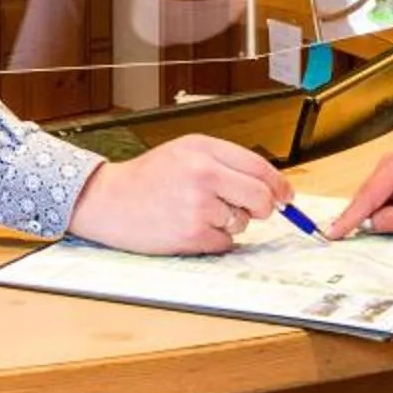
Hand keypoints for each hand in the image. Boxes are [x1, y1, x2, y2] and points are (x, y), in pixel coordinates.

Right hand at [66, 135, 290, 255]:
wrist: (107, 200)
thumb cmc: (146, 178)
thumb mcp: (184, 152)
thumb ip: (224, 163)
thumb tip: (269, 186)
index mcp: (203, 149)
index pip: (259, 167)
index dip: (279, 184)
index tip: (285, 196)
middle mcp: (203, 174)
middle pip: (260, 197)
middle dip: (263, 208)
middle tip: (252, 210)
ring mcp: (197, 206)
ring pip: (241, 222)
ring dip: (229, 223)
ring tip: (197, 213)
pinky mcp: (191, 234)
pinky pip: (225, 243)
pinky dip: (214, 240)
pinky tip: (188, 228)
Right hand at [329, 154, 392, 236]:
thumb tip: (367, 226)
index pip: (369, 197)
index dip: (349, 218)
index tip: (331, 234)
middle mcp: (390, 163)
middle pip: (364, 197)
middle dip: (352, 217)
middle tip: (332, 238)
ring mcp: (390, 171)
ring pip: (367, 200)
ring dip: (361, 218)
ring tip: (344, 234)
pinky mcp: (392, 182)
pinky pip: (375, 201)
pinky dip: (371, 215)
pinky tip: (363, 228)